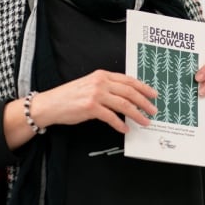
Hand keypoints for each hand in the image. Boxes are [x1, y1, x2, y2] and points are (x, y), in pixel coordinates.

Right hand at [34, 70, 157, 133]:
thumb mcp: (90, 84)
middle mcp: (100, 82)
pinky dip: (120, 124)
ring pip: (124, 104)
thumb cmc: (70, 96)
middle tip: (153, 110)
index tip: (153, 94)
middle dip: (144, 102)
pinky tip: (125, 129)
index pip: (128, 80)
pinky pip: (111, 117)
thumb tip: (127, 97)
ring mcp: (96, 94)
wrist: (50, 104)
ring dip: (137, 114)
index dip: (143, 88)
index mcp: (102, 75)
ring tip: (144, 121)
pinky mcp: (90, 107)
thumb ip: (107, 87)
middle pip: (129, 92)